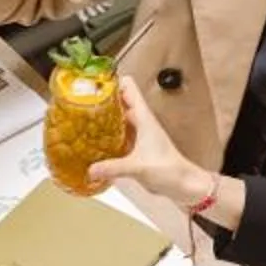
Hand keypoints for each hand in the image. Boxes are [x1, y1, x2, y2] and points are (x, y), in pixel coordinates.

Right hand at [83, 78, 238, 223]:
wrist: (183, 184)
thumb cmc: (169, 169)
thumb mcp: (137, 167)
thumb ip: (112, 168)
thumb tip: (91, 169)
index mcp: (144, 117)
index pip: (128, 87)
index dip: (112, 81)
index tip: (94, 83)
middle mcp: (142, 122)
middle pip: (120, 100)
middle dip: (103, 98)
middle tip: (82, 101)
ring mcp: (140, 133)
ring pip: (119, 117)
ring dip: (105, 116)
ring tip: (85, 118)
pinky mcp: (138, 146)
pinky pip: (120, 133)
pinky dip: (109, 133)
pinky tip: (97, 141)